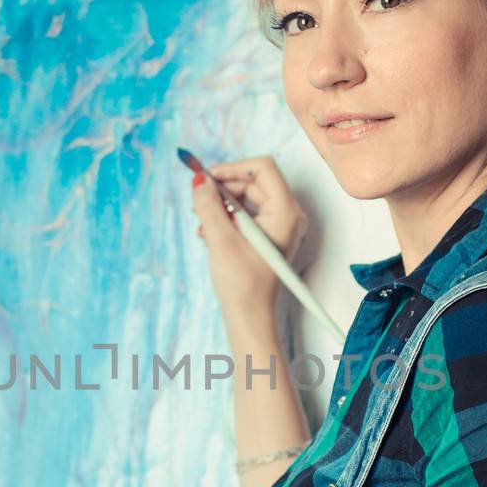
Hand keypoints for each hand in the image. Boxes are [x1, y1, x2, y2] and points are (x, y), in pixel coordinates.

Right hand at [191, 155, 307, 317]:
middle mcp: (287, 214)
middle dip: (223, 189)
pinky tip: (209, 233)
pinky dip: (226, 218)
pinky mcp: (268, 236)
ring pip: (246, 198)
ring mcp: (279, 226)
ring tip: (202, 224)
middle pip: (252, 182)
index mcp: (285, 211)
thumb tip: (199, 180)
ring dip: (221, 205)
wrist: (250, 318)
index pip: (262, 168)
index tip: (207, 178)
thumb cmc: (243, 285)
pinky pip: (246, 214)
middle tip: (198, 202)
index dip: (232, 168)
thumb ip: (208, 205)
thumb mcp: (220, 239)